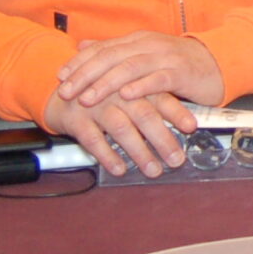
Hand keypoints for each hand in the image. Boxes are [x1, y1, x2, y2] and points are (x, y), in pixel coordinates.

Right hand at [41, 86, 197, 178]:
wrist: (60, 90)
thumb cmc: (102, 93)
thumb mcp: (128, 91)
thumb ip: (152, 102)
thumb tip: (185, 122)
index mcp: (133, 83)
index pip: (160, 97)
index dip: (177, 112)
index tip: (192, 128)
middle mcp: (117, 92)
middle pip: (144, 114)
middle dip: (163, 139)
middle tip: (176, 159)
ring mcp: (95, 105)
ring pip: (122, 128)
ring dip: (139, 152)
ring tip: (153, 170)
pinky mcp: (75, 119)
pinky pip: (92, 139)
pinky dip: (107, 155)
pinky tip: (120, 169)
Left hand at [53, 31, 224, 109]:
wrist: (219, 63)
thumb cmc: (178, 63)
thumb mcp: (144, 53)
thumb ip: (114, 50)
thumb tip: (82, 45)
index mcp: (138, 40)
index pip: (102, 48)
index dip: (79, 62)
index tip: (60, 76)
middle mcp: (149, 45)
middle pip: (111, 57)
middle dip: (85, 75)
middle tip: (66, 92)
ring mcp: (166, 57)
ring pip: (130, 67)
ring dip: (106, 84)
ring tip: (87, 99)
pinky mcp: (182, 72)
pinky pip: (159, 79)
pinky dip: (141, 87)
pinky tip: (127, 96)